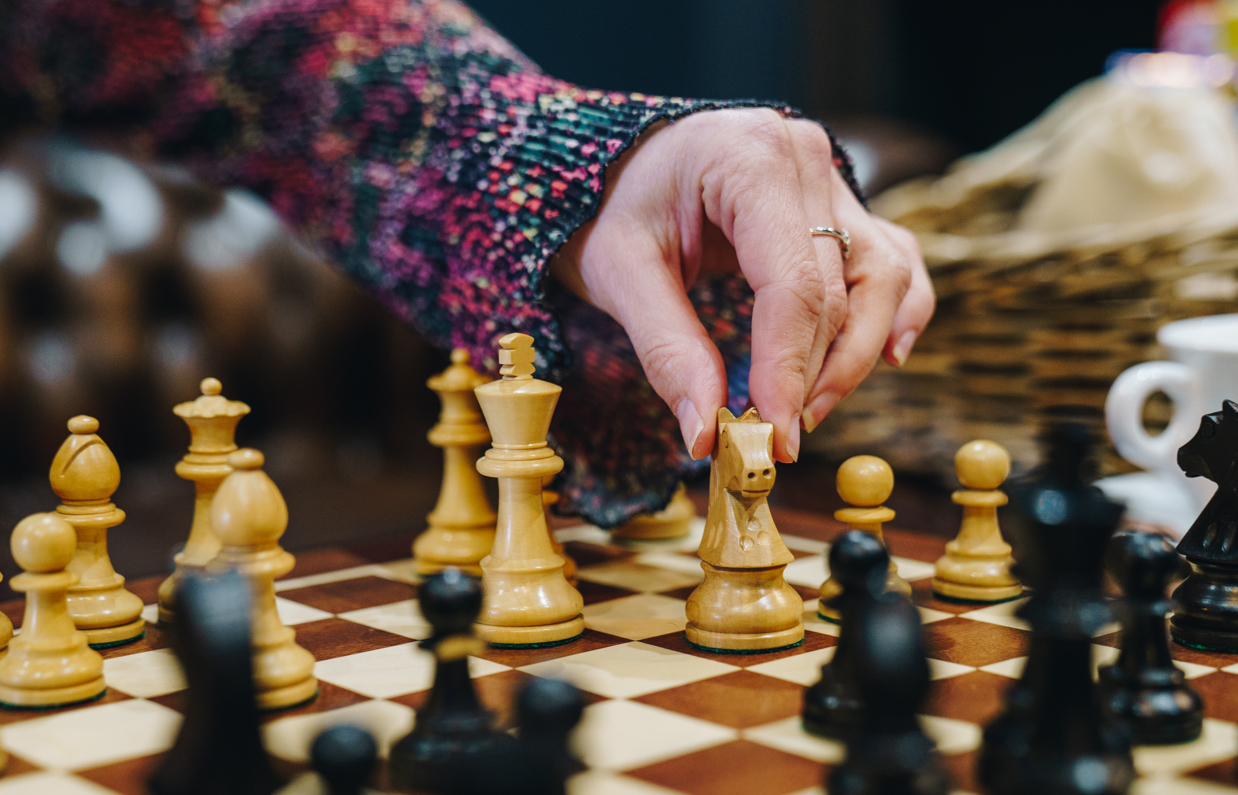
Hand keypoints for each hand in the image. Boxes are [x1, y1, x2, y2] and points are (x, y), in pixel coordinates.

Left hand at [550, 108, 933, 462]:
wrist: (619, 162)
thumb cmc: (612, 205)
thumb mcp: (618, 271)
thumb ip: (666, 348)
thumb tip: (704, 434)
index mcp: (749, 156)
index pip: (792, 283)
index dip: (788, 368)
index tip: (774, 435)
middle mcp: (806, 156)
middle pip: (838, 290)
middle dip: (812, 376)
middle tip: (776, 439)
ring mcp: (833, 177)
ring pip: (880, 279)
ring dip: (854, 356)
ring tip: (808, 411)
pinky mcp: (843, 204)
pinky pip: (891, 261)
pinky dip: (895, 312)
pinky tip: (887, 357)